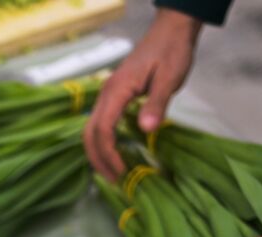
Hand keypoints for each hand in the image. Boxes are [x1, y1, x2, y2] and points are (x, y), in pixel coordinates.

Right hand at [83, 10, 201, 183]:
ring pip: (91, 130)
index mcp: (117, 90)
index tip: (122, 172)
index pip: (103, 129)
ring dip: (98, 153)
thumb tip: (146, 129)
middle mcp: (106, 94)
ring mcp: (107, 95)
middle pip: (89, 133)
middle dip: (99, 159)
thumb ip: (157, 103)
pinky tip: (115, 154)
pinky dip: (103, 143)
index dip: (109, 154)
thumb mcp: (170, 78)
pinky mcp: (113, 97)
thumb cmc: (172, 52)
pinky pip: (100, 124)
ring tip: (114, 173)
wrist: (170, 30)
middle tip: (115, 181)